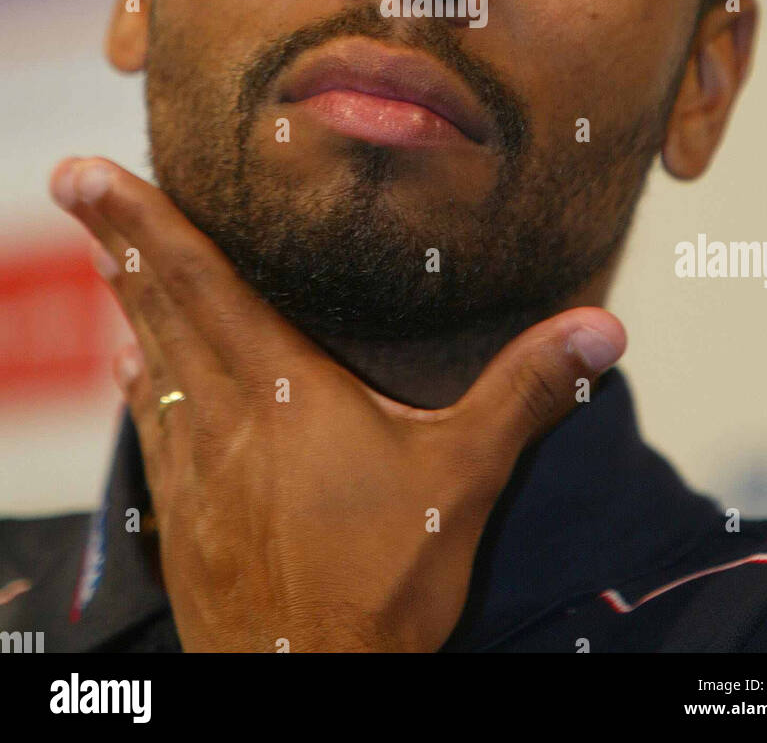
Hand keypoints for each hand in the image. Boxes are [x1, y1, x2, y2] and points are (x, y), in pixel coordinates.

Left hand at [50, 155, 626, 652]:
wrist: (314, 686)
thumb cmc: (379, 583)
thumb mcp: (467, 473)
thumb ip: (526, 391)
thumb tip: (601, 327)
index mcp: (280, 387)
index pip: (198, 281)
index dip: (141, 219)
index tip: (86, 172)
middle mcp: (220, 414)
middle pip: (157, 307)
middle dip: (114, 238)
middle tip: (74, 183)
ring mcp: (194, 467)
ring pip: (146, 360)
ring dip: (122, 300)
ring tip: (102, 252)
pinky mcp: (186, 514)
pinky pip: (150, 425)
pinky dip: (136, 381)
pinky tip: (128, 366)